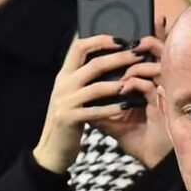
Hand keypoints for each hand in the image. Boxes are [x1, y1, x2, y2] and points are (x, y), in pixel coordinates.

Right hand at [32, 35, 145, 174]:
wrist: (51, 150)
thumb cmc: (68, 121)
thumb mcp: (72, 96)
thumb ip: (84, 80)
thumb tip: (109, 62)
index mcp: (64, 76)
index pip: (79, 46)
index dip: (100, 40)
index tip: (121, 40)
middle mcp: (63, 85)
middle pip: (93, 64)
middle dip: (119, 58)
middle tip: (138, 55)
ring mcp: (65, 102)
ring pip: (96, 87)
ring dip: (119, 83)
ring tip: (136, 81)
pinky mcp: (69, 119)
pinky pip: (96, 110)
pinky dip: (114, 108)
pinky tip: (128, 106)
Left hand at [96, 30, 173, 169]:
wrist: (150, 159)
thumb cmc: (138, 138)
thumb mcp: (114, 119)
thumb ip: (101, 104)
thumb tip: (80, 96)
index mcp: (151, 83)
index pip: (150, 53)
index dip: (141, 41)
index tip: (120, 39)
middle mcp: (160, 83)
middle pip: (159, 50)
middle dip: (141, 43)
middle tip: (123, 44)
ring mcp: (164, 91)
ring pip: (155, 63)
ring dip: (133, 65)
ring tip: (120, 73)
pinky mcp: (164, 103)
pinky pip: (149, 83)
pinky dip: (133, 83)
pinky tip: (123, 89)